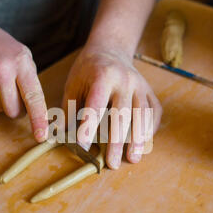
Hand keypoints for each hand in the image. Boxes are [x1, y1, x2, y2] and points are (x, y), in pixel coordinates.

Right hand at [0, 21, 47, 141]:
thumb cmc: (2, 50)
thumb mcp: (22, 57)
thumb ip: (31, 83)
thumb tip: (38, 116)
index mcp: (22, 62)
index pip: (33, 96)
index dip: (38, 119)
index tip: (41, 136)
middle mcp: (3, 69)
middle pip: (14, 110)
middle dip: (15, 108)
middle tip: (11, 92)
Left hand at [62, 45, 161, 168]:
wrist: (111, 49)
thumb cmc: (88, 70)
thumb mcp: (73, 84)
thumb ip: (68, 110)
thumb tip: (58, 136)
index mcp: (102, 76)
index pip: (96, 104)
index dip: (89, 126)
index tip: (83, 146)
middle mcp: (125, 79)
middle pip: (122, 114)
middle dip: (116, 141)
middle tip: (112, 163)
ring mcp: (140, 85)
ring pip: (142, 114)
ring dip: (138, 139)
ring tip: (132, 159)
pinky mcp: (150, 90)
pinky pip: (154, 111)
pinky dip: (150, 129)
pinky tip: (144, 145)